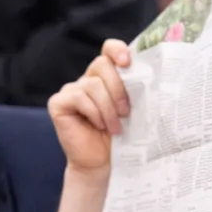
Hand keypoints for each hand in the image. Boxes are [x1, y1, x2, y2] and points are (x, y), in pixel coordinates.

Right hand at [47, 39, 131, 181]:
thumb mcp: (134, 110)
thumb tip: (153, 76)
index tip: (128, 62)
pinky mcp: (59, 103)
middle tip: (126, 111)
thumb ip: (136, 91)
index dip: (117, 50)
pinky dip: (93, 112)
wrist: (104, 163)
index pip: (109, 49)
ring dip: (108, 108)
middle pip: (101, 64)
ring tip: (115, 127)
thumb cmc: (122, 137)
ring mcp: (72, 90)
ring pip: (92, 84)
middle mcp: (88, 79)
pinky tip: (99, 126)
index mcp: (108, 76)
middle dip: (118, 88)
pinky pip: (78, 97)